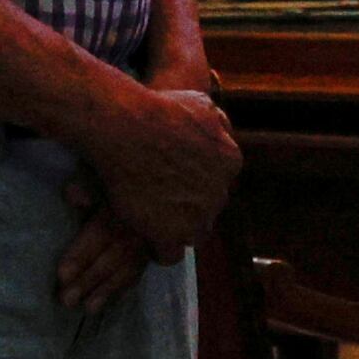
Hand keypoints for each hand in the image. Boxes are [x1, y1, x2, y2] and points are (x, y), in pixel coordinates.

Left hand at [55, 183, 157, 315]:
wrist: (174, 176)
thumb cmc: (131, 175)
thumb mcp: (107, 174)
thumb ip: (90, 185)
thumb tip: (71, 195)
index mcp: (123, 207)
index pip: (99, 234)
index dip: (80, 255)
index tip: (61, 275)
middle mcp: (138, 227)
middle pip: (111, 257)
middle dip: (88, 280)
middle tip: (67, 301)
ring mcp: (149, 240)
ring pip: (127, 269)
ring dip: (107, 290)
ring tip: (89, 308)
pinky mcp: (158, 247)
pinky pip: (141, 270)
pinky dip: (125, 286)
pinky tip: (112, 297)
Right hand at [72, 75, 239, 256]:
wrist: (128, 127)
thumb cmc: (159, 110)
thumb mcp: (201, 104)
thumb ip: (217, 122)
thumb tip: (224, 132)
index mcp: (230, 161)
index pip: (219, 182)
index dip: (196, 183)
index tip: (177, 182)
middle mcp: (220, 191)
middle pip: (208, 209)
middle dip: (189, 206)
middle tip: (161, 199)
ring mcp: (198, 216)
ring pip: (193, 233)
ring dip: (176, 228)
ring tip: (152, 220)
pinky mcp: (173, 235)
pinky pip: (170, 255)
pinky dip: (158, 248)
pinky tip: (144, 237)